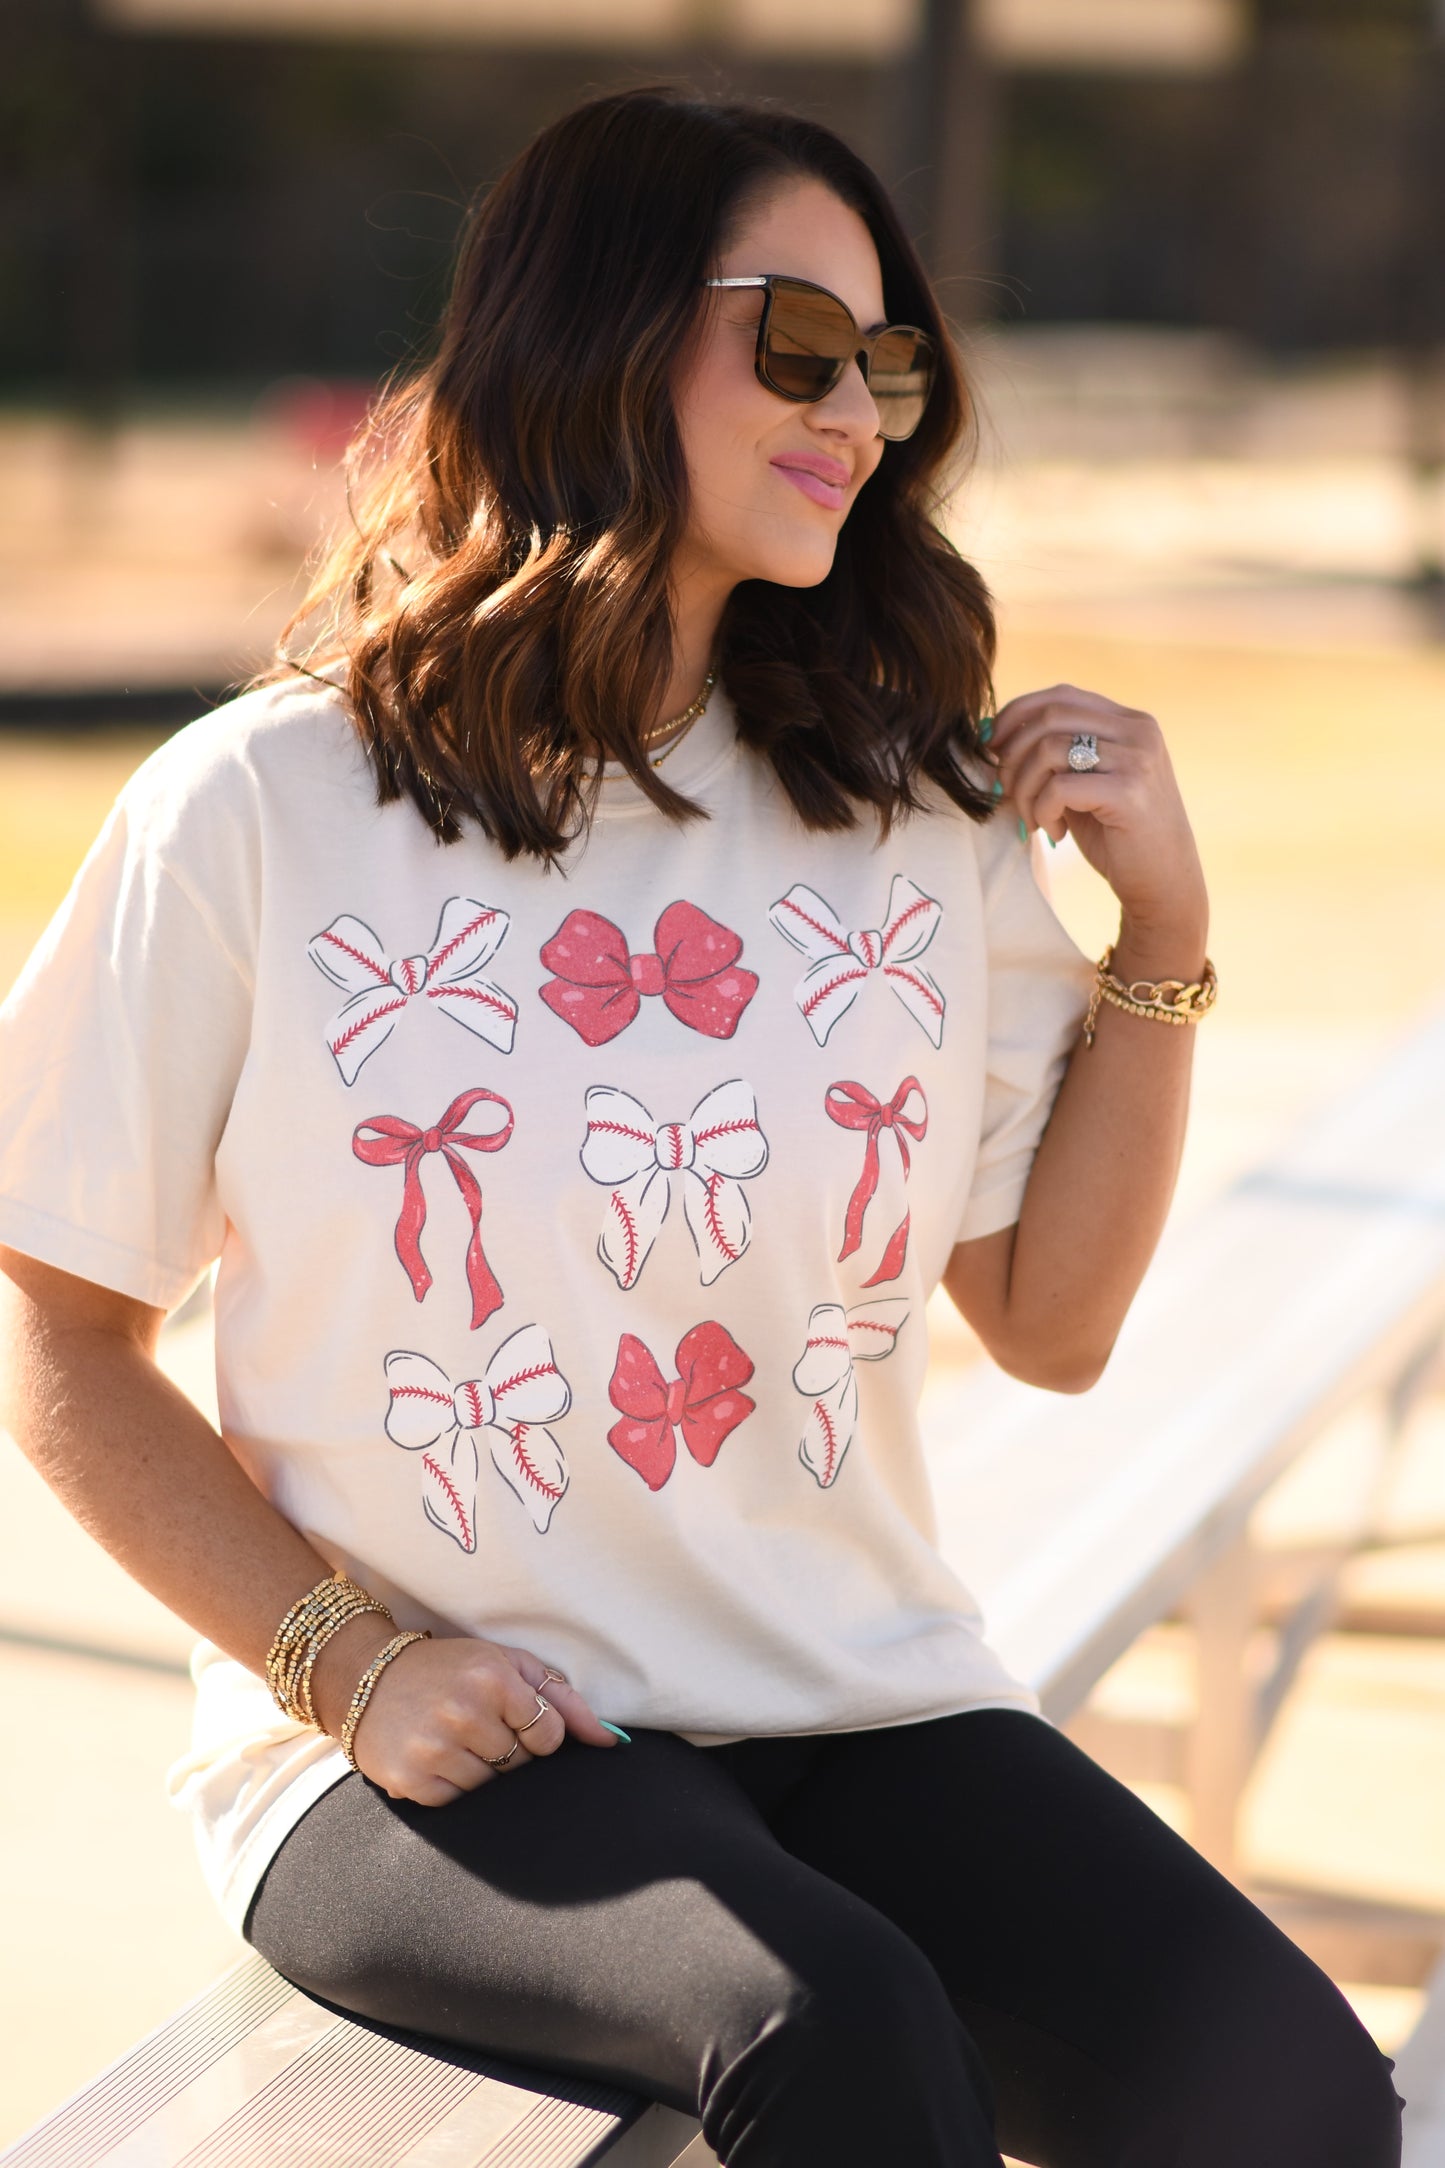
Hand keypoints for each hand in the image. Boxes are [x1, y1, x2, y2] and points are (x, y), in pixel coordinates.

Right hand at [311, 1614, 618, 1805]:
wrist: (368, 1678)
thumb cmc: (450, 1669)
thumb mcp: (507, 1665)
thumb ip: (564, 1701)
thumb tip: (612, 1741)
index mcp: (493, 1678)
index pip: (549, 1736)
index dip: (537, 1733)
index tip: (513, 1719)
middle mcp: (463, 1712)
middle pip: (522, 1766)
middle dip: (510, 1752)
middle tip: (481, 1729)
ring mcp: (434, 1749)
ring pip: (494, 1789)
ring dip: (483, 1772)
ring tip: (458, 1742)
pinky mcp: (412, 1781)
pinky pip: (460, 1804)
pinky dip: (456, 1787)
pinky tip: (439, 1759)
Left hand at [989, 683, 1207, 962]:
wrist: (1164, 884)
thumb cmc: (1118, 837)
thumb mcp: (1085, 784)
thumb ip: (1056, 755)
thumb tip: (992, 734)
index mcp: (1130, 722)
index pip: (1060, 696)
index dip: (1016, 715)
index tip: (990, 747)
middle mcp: (1138, 731)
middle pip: (1049, 718)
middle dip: (1012, 756)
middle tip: (1005, 792)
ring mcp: (1137, 759)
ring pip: (1048, 751)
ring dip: (1024, 790)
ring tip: (1033, 820)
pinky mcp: (1129, 792)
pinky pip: (1058, 787)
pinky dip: (1042, 810)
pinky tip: (1053, 832)